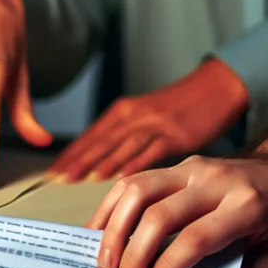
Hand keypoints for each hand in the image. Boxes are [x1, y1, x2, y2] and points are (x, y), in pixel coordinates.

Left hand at [51, 59, 248, 181]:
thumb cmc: (180, 106)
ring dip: (98, 164)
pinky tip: (120, 178)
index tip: (52, 171)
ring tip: (77, 180)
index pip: (90, 135)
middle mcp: (135, 115)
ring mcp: (154, 125)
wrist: (216, 87)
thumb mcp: (146, 116)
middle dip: (76, 160)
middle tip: (56, 178)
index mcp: (124, 111)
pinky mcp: (175, 135)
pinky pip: (150, 152)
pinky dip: (134, 164)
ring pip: (120, 146)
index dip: (70, 153)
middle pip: (100, 140)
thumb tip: (102, 165)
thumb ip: (125, 137)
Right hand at [88, 155, 267, 267]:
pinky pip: (136, 181)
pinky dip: (113, 207)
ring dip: (115, 229)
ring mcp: (195, 168)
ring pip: (139, 190)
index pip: (197, 238)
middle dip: (135, 256)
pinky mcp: (179, 166)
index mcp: (248, 207)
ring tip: (105, 263)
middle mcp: (217, 181)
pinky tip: (99, 232)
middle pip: (160, 215)